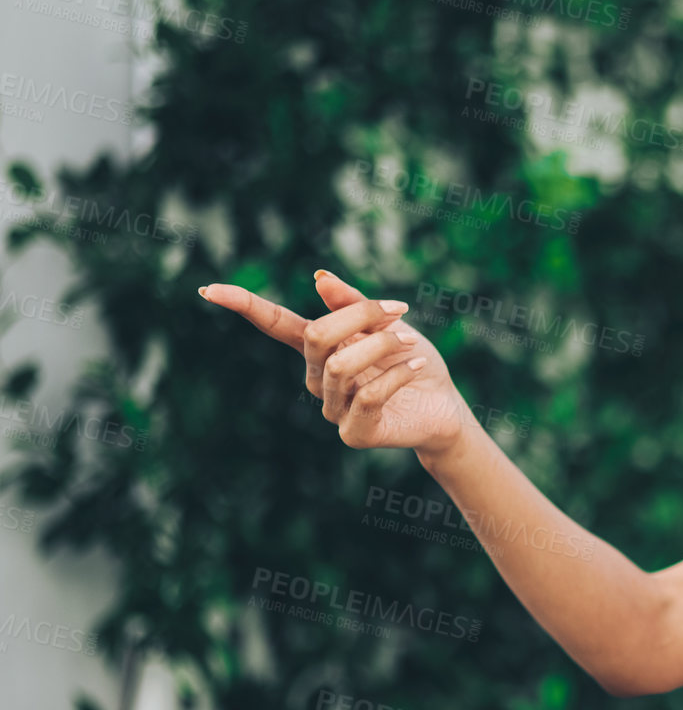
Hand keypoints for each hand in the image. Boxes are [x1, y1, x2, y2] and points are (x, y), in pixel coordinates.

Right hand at [200, 271, 474, 454]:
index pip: (275, 324)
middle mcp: (319, 380)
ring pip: (341, 365)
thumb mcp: (390, 325)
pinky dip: (395, 374)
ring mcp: (333, 410)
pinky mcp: (355, 433)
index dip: (244, 306)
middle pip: (316, 336)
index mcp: (320, 350)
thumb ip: (355, 304)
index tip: (208, 289)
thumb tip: (318, 276)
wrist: (445, 409)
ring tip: (412, 344)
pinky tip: (416, 364)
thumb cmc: (413, 363)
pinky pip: (366, 396)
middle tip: (399, 312)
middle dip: (360, 317)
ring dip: (383, 346)